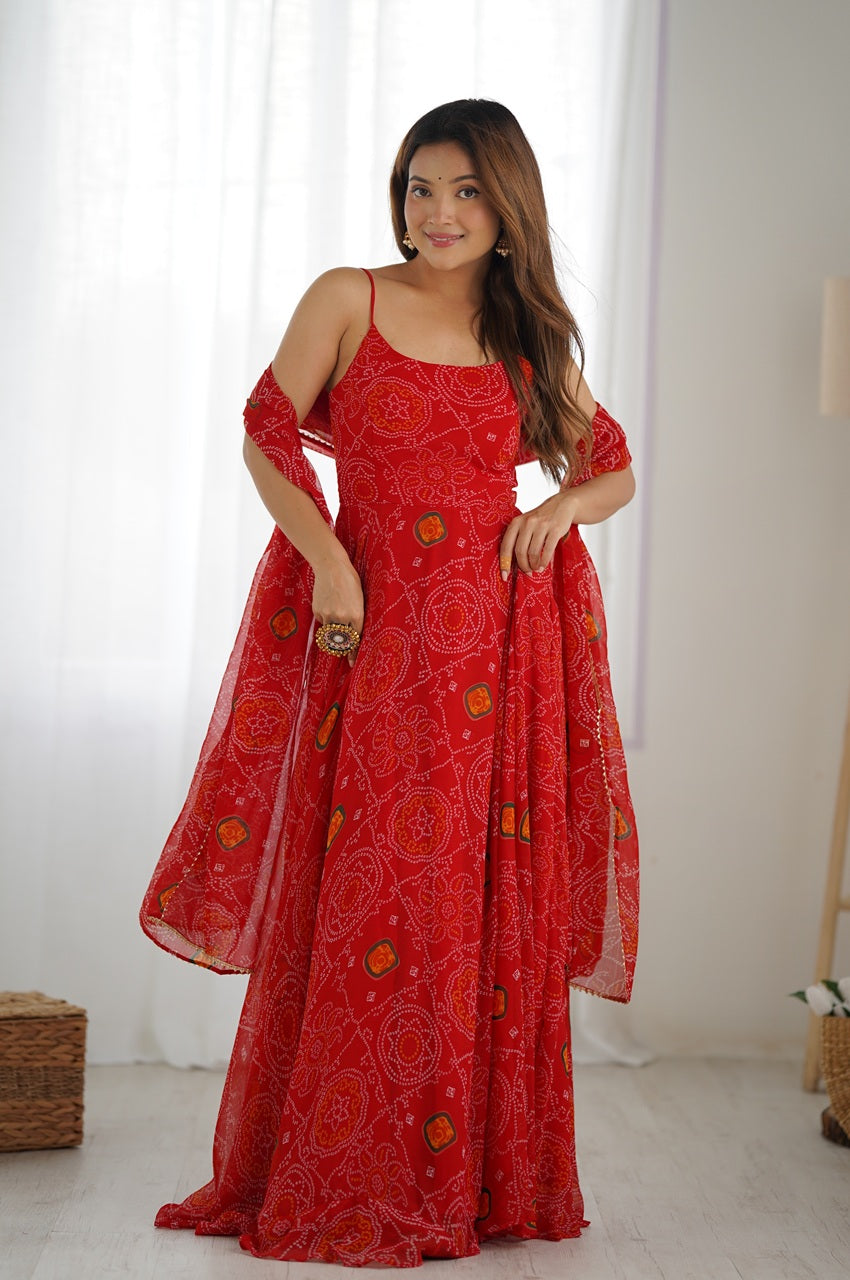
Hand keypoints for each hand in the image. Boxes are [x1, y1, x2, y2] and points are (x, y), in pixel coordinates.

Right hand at [312, 551, 364, 666]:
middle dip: (342, 647)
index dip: (353, 652)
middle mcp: (343, 618)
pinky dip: (324, 620)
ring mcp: (329, 615)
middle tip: (342, 651)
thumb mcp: (359, 598)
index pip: (355, 639)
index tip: (351, 662)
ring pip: (329, 633)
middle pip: (342, 641)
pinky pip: (322, 622)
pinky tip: (327, 606)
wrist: (331, 567)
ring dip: (332, 633)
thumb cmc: (350, 581)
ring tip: (334, 622)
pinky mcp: (318, 611)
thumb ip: (356, 616)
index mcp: (357, 614)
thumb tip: (353, 632)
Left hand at [499, 490, 578, 579]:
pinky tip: (543, 566)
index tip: (504, 576)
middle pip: (520, 552)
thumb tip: (512, 564)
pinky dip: (544, 562)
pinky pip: (547, 551)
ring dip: (534, 565)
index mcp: (516, 522)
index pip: (506, 546)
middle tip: (527, 572)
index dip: (504, 563)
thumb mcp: (525, 523)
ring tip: (535, 569)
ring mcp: (542, 525)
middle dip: (523, 566)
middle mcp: (527, 522)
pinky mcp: (555, 529)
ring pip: (533, 553)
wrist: (562, 504)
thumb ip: (518, 538)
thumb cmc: (540, 518)